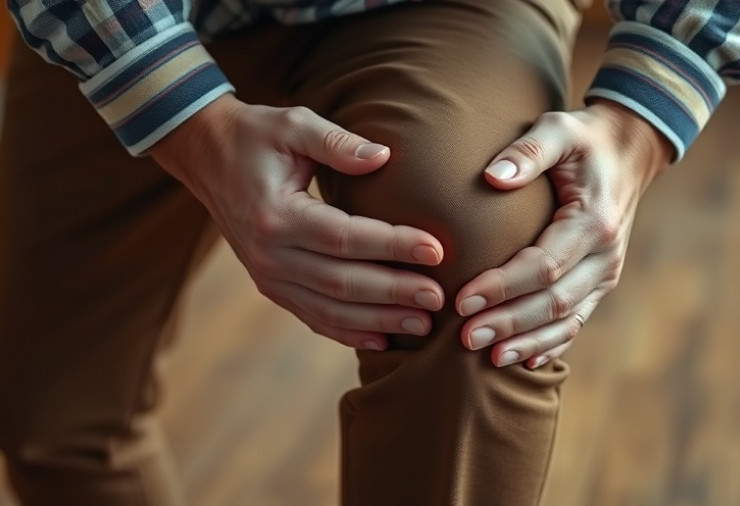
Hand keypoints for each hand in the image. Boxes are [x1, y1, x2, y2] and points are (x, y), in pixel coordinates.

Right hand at [150, 94, 444, 350]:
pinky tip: (382, 341)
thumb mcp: (294, 125)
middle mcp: (268, 254)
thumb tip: (384, 157)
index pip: (345, 237)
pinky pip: (312, 317)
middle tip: (439, 297)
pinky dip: (348, 332)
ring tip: (423, 325)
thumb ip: (338, 142)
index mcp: (276, 215)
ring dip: (379, 321)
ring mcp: (266, 276)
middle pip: (342, 283)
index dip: (393, 245)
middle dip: (394, 293)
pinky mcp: (271, 286)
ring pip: (330, 309)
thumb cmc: (257, 136)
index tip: (436, 249)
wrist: (206, 157)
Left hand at [456, 99, 672, 367]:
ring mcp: (607, 272)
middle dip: (508, 323)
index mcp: (593, 221)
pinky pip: (577, 320)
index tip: (462, 300)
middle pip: (553, 302)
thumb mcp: (558, 128)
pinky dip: (551, 343)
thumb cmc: (584, 139)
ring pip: (566, 319)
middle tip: (465, 337)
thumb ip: (527, 151)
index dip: (502, 287)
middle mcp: (606, 254)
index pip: (543, 266)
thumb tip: (492, 177)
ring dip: (527, 341)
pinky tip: (523, 361)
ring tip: (488, 358)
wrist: (629, 149)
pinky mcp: (601, 281)